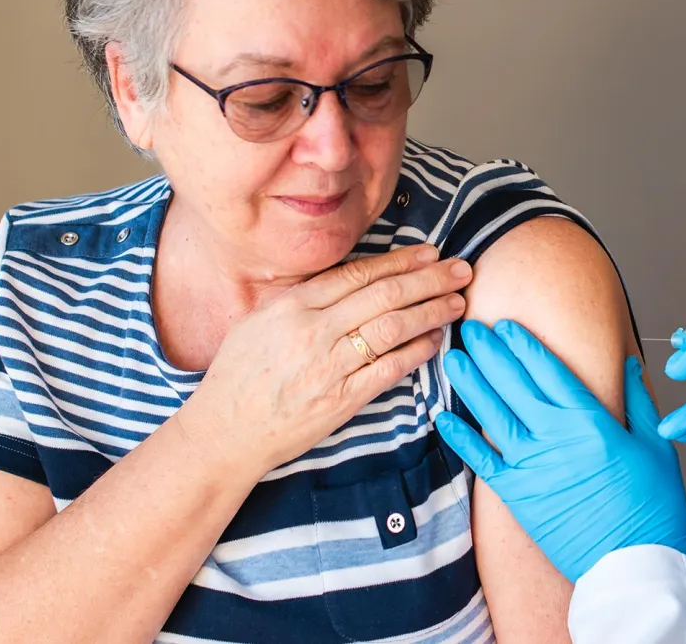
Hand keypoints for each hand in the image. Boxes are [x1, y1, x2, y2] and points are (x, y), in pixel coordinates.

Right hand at [179, 245, 473, 475]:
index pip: (358, 274)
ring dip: (432, 311)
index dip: (400, 261)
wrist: (225, 432)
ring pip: (393, 328)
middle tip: (460, 269)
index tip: (429, 253)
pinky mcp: (341, 400)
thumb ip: (301, 298)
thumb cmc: (240, 376)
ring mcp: (329, 366)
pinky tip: (436, 340)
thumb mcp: (258, 321)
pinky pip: (389, 370)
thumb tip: (345, 279)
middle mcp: (313, 331)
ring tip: (458, 301)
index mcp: (293, 306)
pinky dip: (417, 352)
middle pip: (385, 294)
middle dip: (429, 279)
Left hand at [435, 320, 685, 581]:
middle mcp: (556, 438)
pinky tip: (443, 417)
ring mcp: (533, 466)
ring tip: (453, 357)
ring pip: (493, 414)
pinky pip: (482, 461)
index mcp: (591, 422)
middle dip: (490, 352)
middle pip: (514, 383)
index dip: (524, 344)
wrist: (633, 566)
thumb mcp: (657, 448)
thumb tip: (629, 364)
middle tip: (469, 326)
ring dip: (471, 383)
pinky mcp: (518, 495)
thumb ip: (640, 403)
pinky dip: (461, 438)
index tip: (507, 324)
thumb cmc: (652, 510)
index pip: (549, 370)